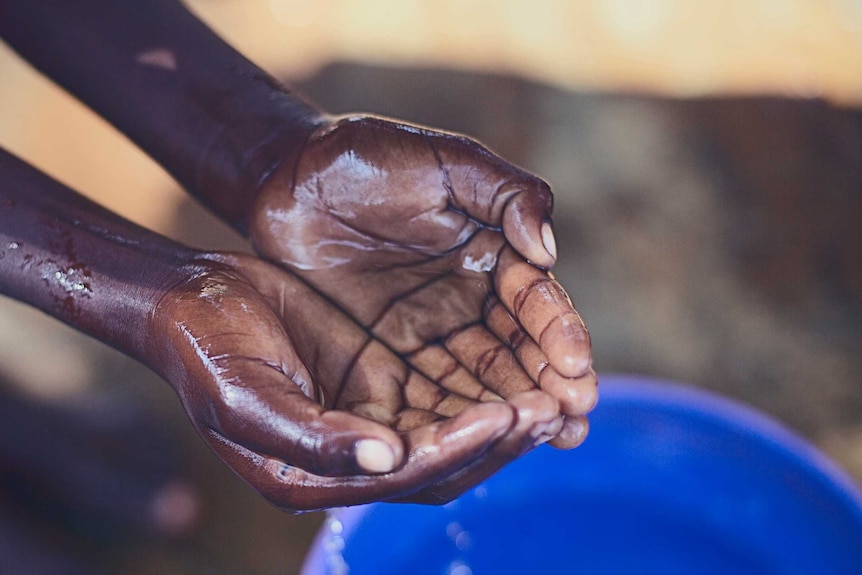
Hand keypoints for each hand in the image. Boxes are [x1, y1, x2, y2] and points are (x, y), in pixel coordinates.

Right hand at [147, 253, 564, 509]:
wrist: (194, 297)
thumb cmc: (206, 349)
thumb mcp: (245, 396)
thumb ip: (312, 437)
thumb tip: (386, 459)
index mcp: (315, 475)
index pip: (406, 474)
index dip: (460, 448)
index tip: (509, 415)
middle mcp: (351, 456)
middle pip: (443, 462)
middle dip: (499, 439)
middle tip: (554, 409)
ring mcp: (369, 417)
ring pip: (452, 429)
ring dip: (503, 416)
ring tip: (554, 392)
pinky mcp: (378, 380)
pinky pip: (443, 390)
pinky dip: (482, 384)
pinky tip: (520, 366)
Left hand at [250, 116, 596, 449]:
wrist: (288, 179)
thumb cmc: (366, 159)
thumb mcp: (442, 160)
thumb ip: (504, 192)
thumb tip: (548, 251)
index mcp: (490, 250)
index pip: (533, 299)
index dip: (558, 332)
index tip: (575, 366)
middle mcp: (469, 297)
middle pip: (516, 349)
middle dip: (549, 384)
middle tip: (575, 419)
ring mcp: (430, 330)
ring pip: (479, 379)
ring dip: (514, 410)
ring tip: (550, 440)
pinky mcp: (388, 355)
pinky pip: (427, 391)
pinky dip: (457, 417)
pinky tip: (481, 444)